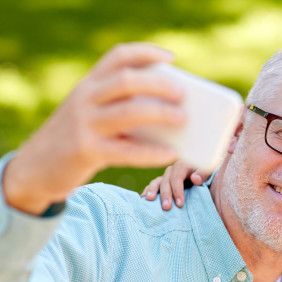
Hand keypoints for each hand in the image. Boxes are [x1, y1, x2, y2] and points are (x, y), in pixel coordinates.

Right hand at [2, 43, 185, 214]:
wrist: (36, 167)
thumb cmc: (79, 137)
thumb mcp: (91, 113)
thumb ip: (120, 107)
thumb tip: (174, 114)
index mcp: (89, 84)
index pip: (118, 57)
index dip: (146, 53)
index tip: (171, 58)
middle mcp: (85, 98)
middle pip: (126, 81)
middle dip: (159, 85)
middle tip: (183, 94)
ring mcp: (84, 124)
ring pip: (128, 112)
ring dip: (160, 114)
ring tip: (183, 119)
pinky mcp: (86, 151)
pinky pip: (126, 151)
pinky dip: (152, 152)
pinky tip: (172, 153)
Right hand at [141, 161, 207, 209]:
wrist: (202, 174)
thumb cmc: (205, 174)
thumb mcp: (208, 172)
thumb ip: (203, 174)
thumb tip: (195, 179)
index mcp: (182, 165)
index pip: (177, 178)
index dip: (177, 190)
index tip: (180, 204)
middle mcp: (172, 170)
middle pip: (166, 181)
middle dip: (166, 195)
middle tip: (166, 208)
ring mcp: (165, 176)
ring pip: (156, 182)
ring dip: (152, 191)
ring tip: (149, 200)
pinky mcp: (161, 182)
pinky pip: (152, 186)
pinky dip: (147, 192)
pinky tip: (143, 200)